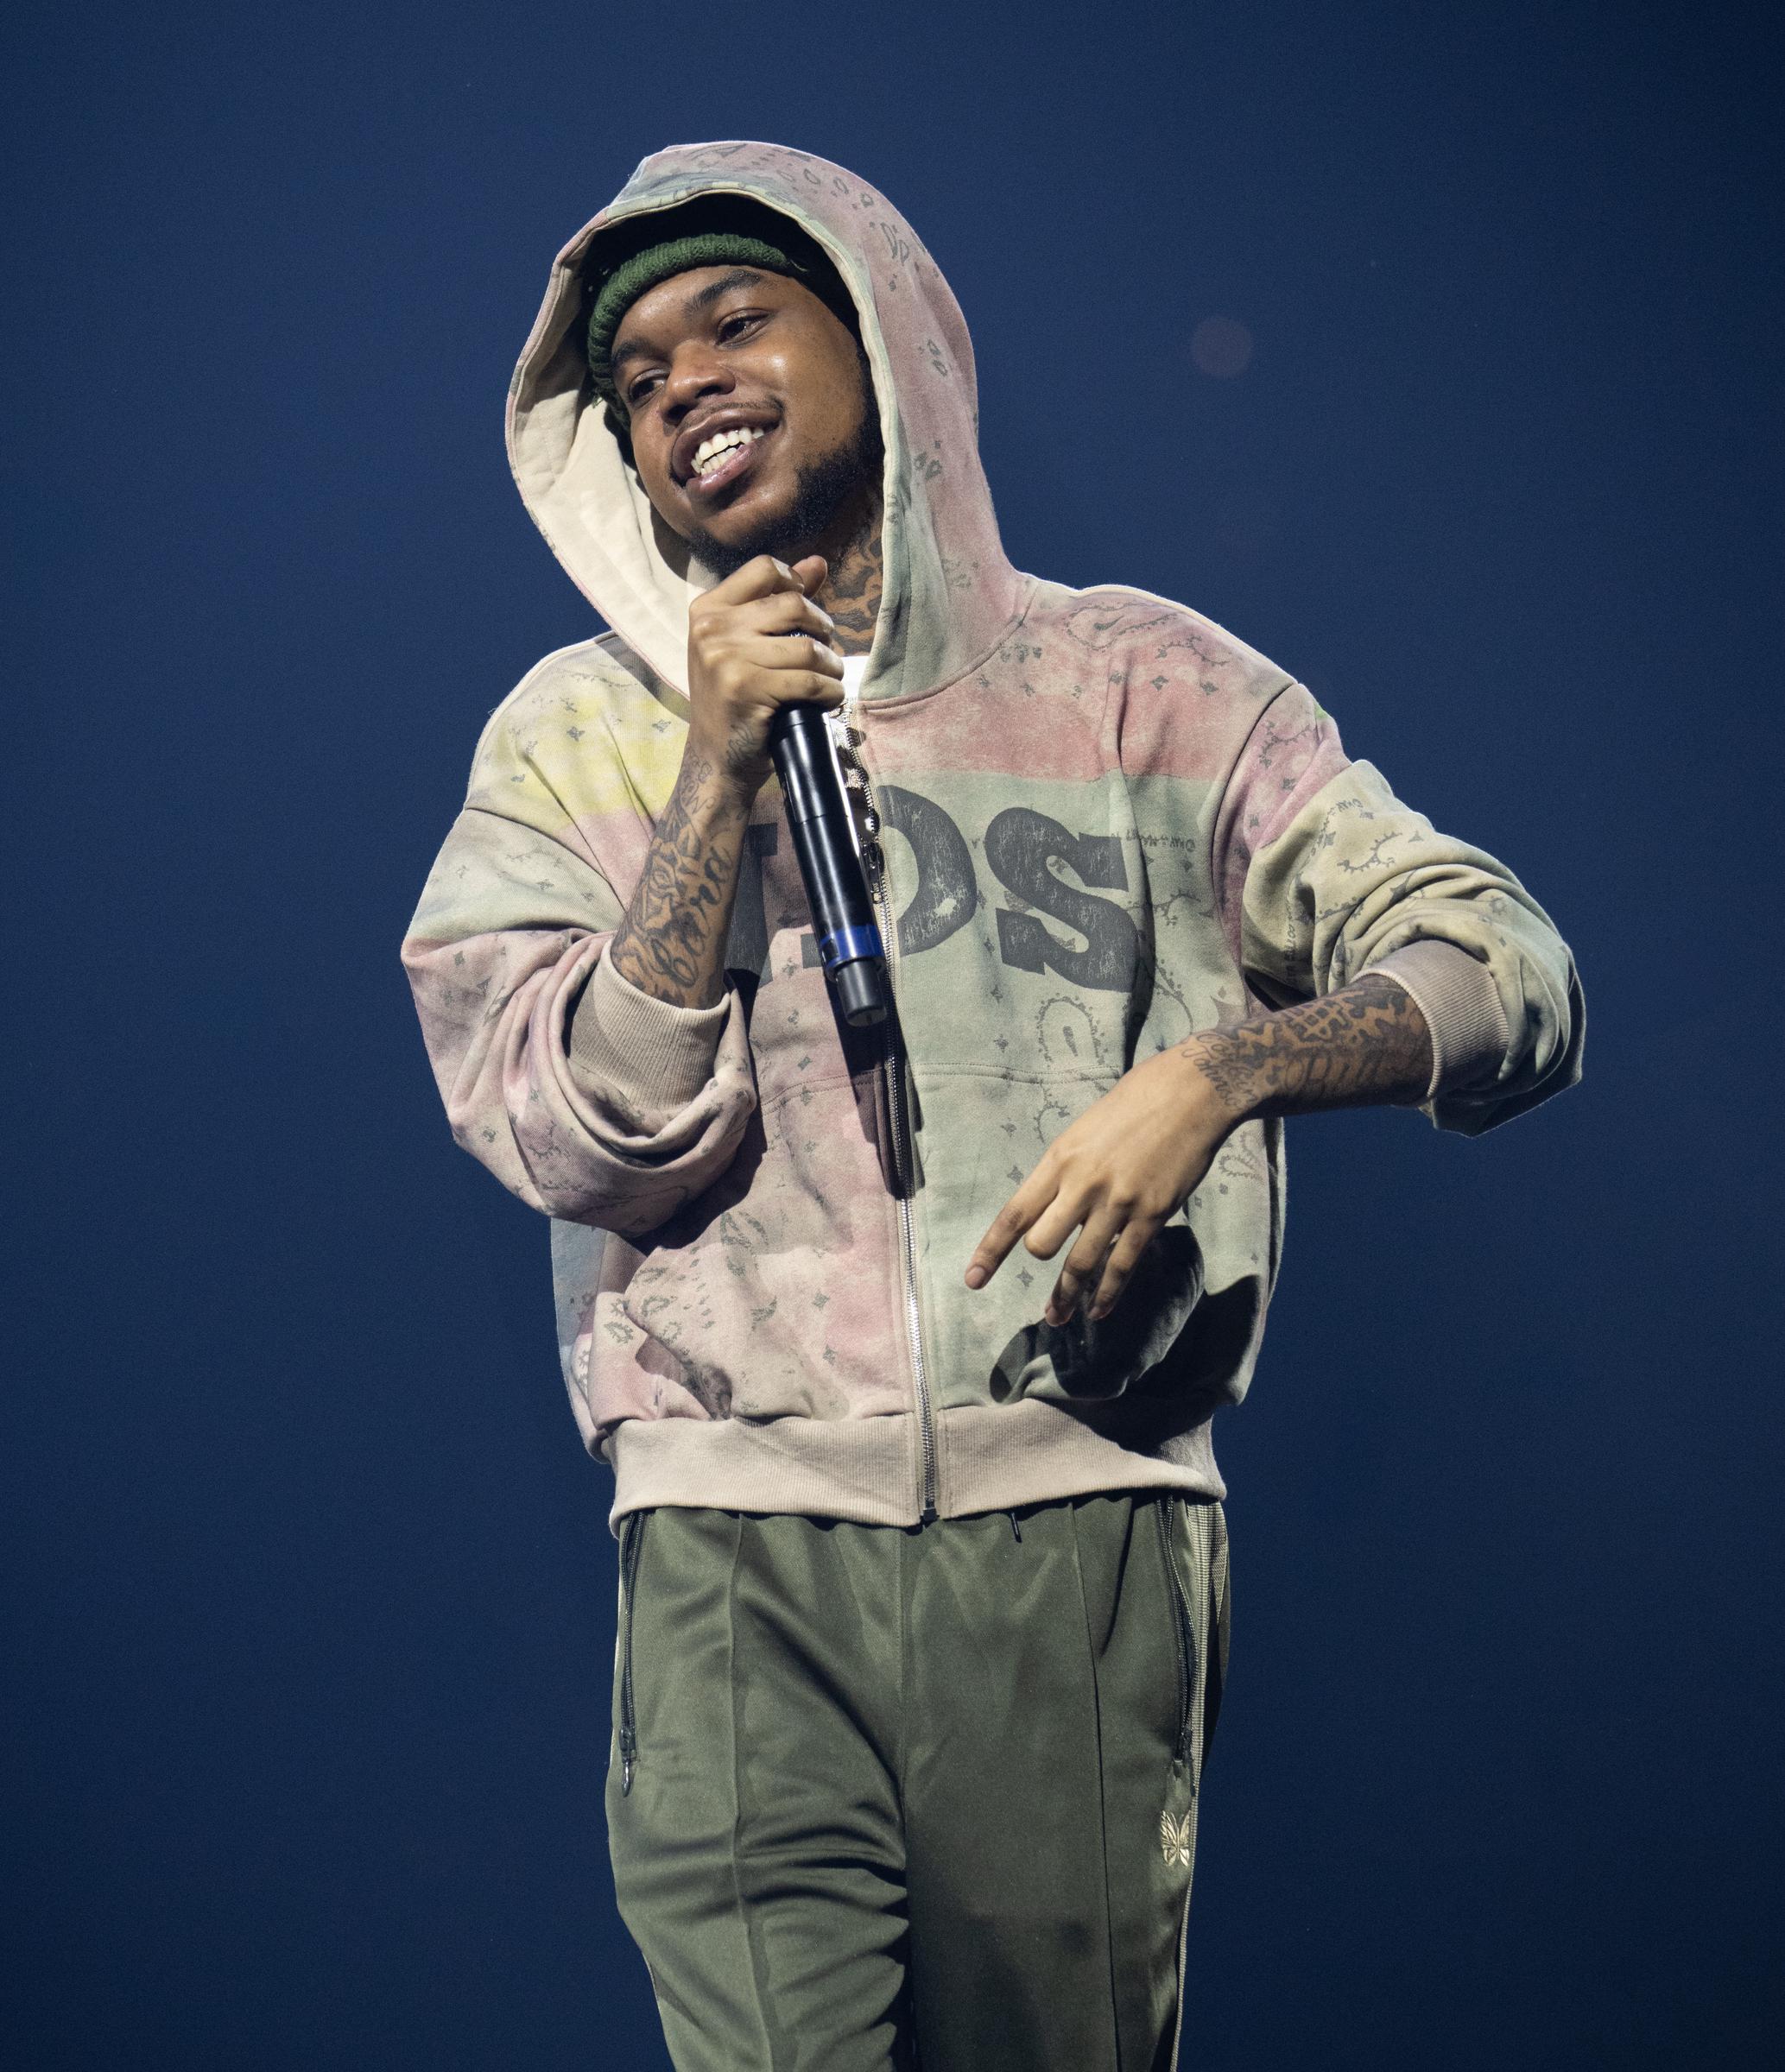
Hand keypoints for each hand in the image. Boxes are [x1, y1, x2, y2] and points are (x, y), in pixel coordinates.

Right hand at [685, 554, 844, 796]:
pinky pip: (809, 680)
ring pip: (806, 646)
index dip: (796, 585)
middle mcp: (711, 628)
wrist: (716, 759)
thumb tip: (817, 562)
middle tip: (824, 654)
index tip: (806, 615)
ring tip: (829, 679)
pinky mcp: (746, 688)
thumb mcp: (746, 645)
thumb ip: (777, 602)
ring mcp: (725, 658)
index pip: (765, 568)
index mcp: (707, 610)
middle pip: (793, 604)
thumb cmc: (737, 700)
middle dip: (822, 630)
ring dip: (830, 666)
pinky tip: (828, 701)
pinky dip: (830, 692)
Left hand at [964, 1047, 1243, 1324]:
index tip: (974, 1279)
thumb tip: (1057, 1203)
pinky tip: (1099, 1311)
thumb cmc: (1136, 1103)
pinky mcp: (1152, 1216)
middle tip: (1044, 1272)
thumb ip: (1067, 1169)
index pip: (1015, 1214)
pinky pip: (1122, 1266)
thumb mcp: (1085, 1129)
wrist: (1192, 1093)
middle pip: (1041, 1244)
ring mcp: (1118, 1203)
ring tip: (1059, 1317)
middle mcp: (1083, 1184)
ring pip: (1080, 1264)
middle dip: (1041, 1260)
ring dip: (1066, 1297)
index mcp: (1060, 1159)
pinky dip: (1108, 1294)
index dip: (990, 1251)